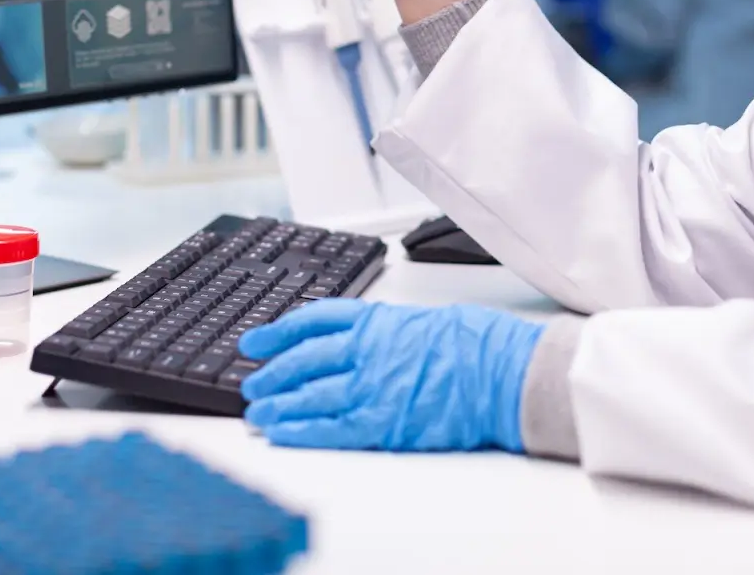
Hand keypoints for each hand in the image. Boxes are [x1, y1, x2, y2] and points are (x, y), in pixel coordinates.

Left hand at [239, 299, 543, 451]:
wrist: (500, 370)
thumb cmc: (475, 345)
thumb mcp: (424, 321)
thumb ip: (387, 333)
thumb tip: (364, 345)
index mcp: (377, 320)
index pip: (313, 320)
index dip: (278, 330)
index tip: (255, 340)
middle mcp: (366, 350)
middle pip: (303, 359)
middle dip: (272, 373)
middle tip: (252, 384)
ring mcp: (371, 386)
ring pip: (309, 394)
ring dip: (278, 405)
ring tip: (258, 414)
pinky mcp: (381, 421)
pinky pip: (330, 427)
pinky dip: (300, 430)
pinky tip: (281, 432)